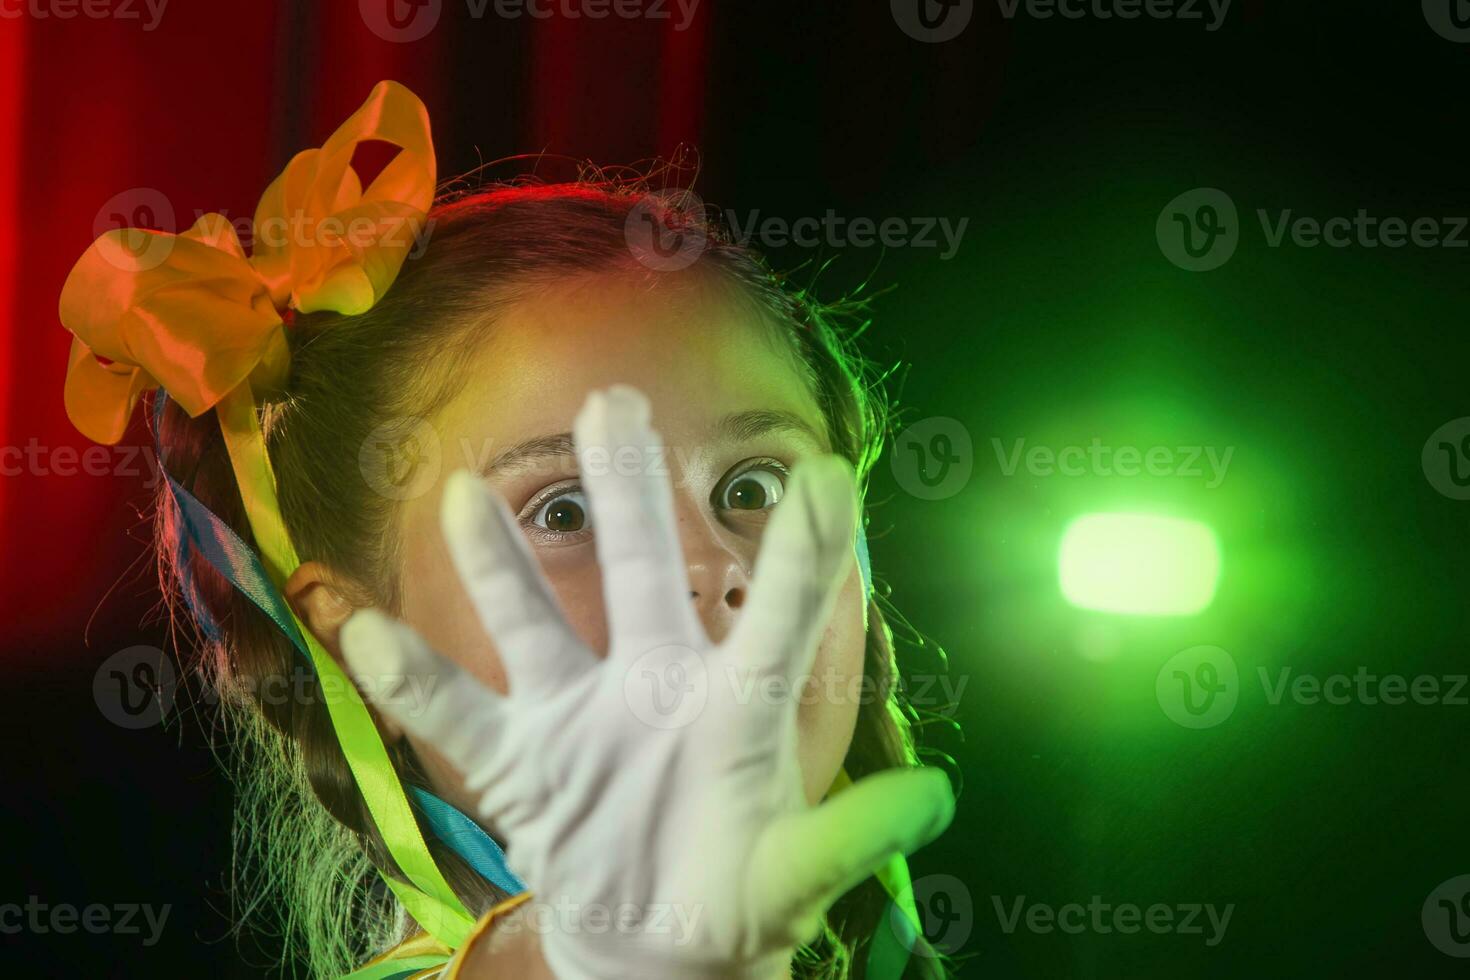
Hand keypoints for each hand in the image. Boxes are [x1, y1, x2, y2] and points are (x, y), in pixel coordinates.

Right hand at [342, 385, 953, 978]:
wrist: (658, 940)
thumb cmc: (739, 888)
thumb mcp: (800, 870)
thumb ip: (856, 834)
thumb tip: (939, 796)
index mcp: (736, 704)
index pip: (775, 616)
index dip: (803, 550)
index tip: (826, 471)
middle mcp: (654, 682)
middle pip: (639, 574)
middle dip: (628, 492)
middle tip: (613, 403)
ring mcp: (579, 716)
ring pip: (533, 623)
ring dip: (498, 565)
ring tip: (467, 490)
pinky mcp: (518, 763)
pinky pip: (452, 714)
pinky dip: (404, 676)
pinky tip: (354, 623)